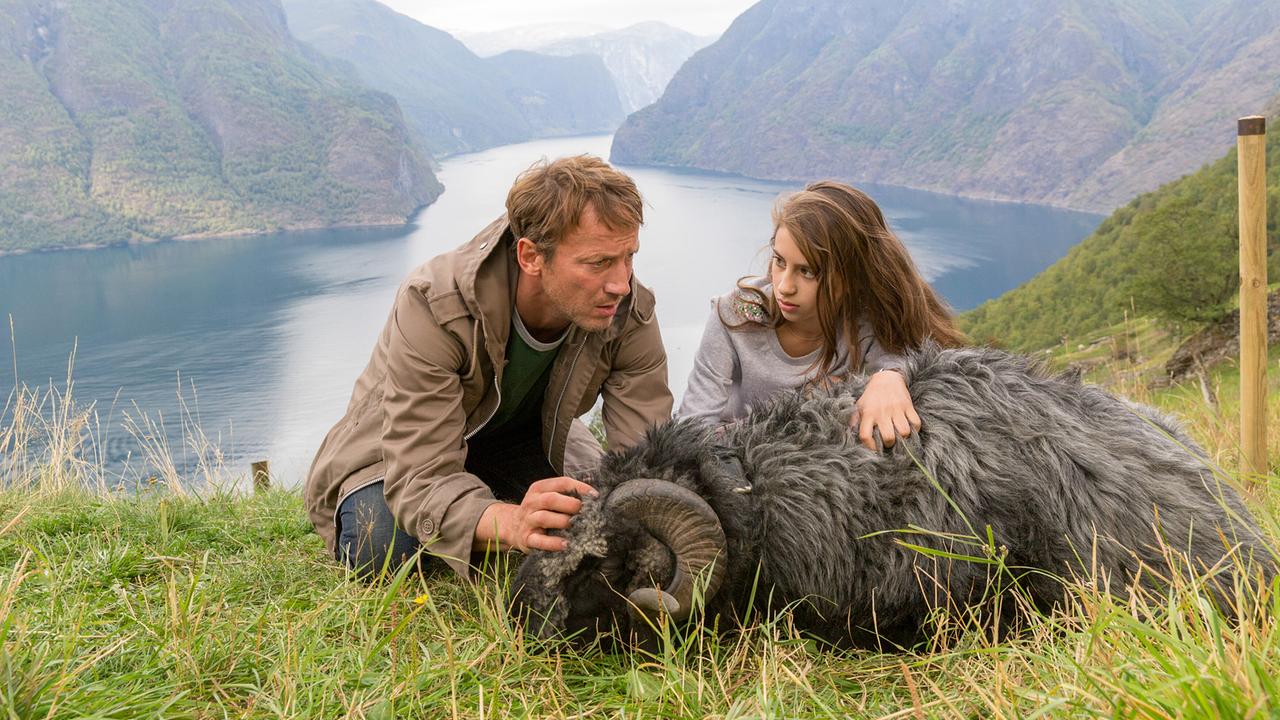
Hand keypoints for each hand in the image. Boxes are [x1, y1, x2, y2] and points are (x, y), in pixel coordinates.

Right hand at [473, 476, 596, 552]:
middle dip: (570, 504)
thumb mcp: (548, 497)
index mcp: (539, 488)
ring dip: (563, 522)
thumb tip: (593, 496)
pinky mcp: (527, 538)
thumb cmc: (540, 511)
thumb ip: (566, 495)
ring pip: (544, 518)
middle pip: (551, 499)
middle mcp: (532, 502)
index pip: (561, 483)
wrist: (513, 527)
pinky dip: (553, 543)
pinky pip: (539, 541)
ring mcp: (528, 520)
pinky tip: (566, 544)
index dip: (579, 488)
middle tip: (584, 511)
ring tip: (576, 526)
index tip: (595, 496)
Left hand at [852, 370, 920, 450]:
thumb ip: (854, 420)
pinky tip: (910, 428)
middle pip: (888, 438)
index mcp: (868, 414)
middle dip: (889, 444)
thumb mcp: (859, 406)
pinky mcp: (908, 406)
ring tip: (899, 435)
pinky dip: (915, 429)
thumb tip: (850, 435)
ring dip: (903, 438)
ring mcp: (896, 409)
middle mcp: (882, 413)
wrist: (886, 378)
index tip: (874, 448)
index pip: (865, 436)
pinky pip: (916, 423)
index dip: (869, 447)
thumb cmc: (871, 396)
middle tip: (889, 442)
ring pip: (904, 432)